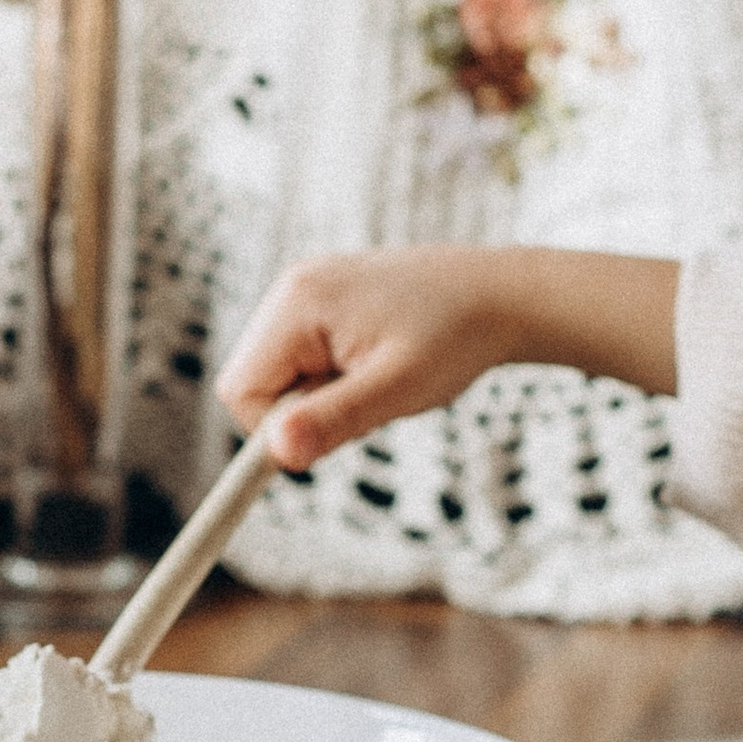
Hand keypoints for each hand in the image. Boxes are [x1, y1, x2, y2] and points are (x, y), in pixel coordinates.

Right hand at [219, 249, 526, 470]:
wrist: (502, 295)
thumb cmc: (456, 337)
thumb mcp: (397, 389)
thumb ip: (333, 419)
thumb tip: (276, 453)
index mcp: (298, 303)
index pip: (240, 390)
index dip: (274, 430)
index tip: (328, 441)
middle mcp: (292, 287)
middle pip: (251, 381)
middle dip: (299, 410)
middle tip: (365, 403)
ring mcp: (306, 290)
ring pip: (278, 374)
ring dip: (319, 396)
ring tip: (378, 381)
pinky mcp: (324, 300)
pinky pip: (302, 359)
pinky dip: (332, 378)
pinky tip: (376, 366)